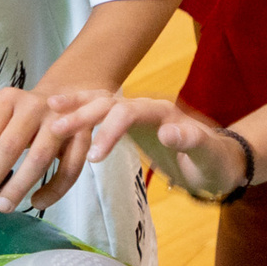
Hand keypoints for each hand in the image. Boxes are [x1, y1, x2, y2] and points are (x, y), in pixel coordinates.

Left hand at [0, 87, 109, 209]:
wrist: (67, 98)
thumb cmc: (22, 116)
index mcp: (8, 99)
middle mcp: (35, 106)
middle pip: (9, 145)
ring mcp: (61, 121)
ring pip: (39, 158)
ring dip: (18, 186)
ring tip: (2, 206)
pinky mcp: (83, 137)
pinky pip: (69, 170)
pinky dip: (53, 191)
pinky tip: (36, 203)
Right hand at [64, 94, 247, 201]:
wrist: (216, 161)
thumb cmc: (214, 162)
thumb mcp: (209, 157)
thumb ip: (193, 142)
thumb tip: (169, 133)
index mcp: (162, 112)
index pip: (129, 113)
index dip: (109, 131)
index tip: (93, 156)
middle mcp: (145, 107)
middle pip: (109, 103)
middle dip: (83, 114)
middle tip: (56, 129)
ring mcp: (135, 114)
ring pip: (101, 103)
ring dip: (76, 107)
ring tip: (49, 111)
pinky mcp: (128, 123)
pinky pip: (100, 113)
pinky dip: (80, 111)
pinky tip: (58, 115)